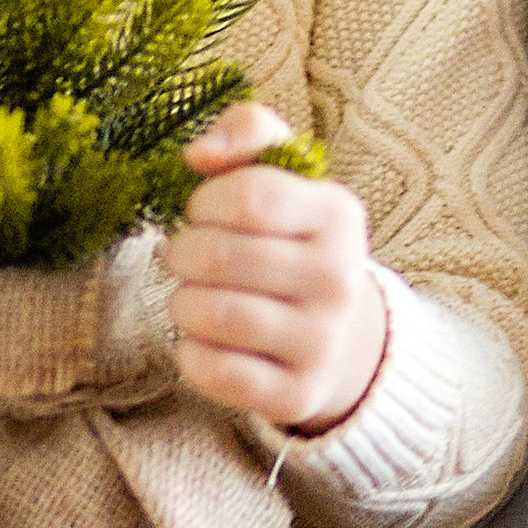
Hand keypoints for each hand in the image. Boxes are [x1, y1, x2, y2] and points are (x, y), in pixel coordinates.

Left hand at [166, 103, 387, 433]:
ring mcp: (322, 342)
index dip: (206, 203)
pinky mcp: (297, 394)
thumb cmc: (294, 243)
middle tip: (187, 259)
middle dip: (182, 254)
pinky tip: (202, 341)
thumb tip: (196, 154)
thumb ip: (246, 132)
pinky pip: (215, 371)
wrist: (344, 341)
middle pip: (219, 256)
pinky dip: (190, 353)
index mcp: (338, 215)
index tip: (203, 212)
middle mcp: (339, 279)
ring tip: (193, 298)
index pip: (250, 196)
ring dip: (182, 303)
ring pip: (212, 314)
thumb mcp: (286, 176)